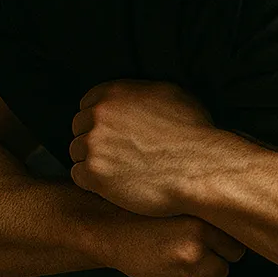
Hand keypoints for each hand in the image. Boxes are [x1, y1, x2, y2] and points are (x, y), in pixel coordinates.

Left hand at [68, 78, 229, 216]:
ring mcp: (94, 143)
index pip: (88, 103)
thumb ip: (142, 92)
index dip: (99, 119)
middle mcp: (100, 114)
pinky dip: (92, 182)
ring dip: (92, 161)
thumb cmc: (194, 133)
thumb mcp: (172, 94)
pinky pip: (78, 176)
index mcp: (116, 92)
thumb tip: (134, 96)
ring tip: (118, 170)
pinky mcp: (94, 173)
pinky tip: (115, 184)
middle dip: (94, 140)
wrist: (200, 168)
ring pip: (76, 152)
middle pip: (78, 127)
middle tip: (116, 154)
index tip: (112, 132)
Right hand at [96, 211, 246, 276]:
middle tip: (202, 243)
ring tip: (187, 252)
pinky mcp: (190, 257)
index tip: (235, 227)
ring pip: (231, 257)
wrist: (112, 227)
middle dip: (227, 244)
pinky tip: (179, 262)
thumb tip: (248, 211)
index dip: (238, 224)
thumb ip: (209, 200)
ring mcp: (200, 233)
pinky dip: (203, 274)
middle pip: (241, 235)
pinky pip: (216, 273)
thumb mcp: (179, 196)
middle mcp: (207, 209)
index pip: (244, 210)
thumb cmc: (145, 213)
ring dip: (216, 260)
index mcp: (206, 191)